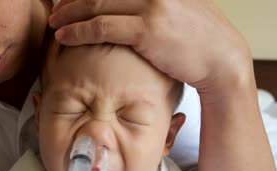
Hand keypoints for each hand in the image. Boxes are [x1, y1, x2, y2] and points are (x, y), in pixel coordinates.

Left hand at [49, 0, 251, 92]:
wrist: (222, 59)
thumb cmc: (198, 39)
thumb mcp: (177, 8)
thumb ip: (151, 3)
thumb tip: (126, 7)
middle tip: (56, 8)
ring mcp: (152, 4)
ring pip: (96, 5)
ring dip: (69, 14)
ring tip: (54, 22)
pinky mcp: (149, 27)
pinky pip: (102, 27)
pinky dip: (78, 31)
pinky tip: (63, 36)